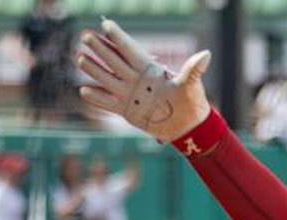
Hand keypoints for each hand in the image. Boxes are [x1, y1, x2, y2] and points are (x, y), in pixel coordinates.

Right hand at [77, 18, 211, 141]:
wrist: (189, 126)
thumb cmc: (192, 102)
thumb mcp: (191, 84)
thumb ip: (193, 69)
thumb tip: (206, 55)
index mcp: (150, 69)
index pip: (131, 50)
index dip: (119, 38)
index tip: (107, 25)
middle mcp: (137, 80)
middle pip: (115, 61)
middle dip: (101, 49)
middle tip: (86, 36)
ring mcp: (131, 95)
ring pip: (108, 79)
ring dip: (94, 69)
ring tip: (80, 58)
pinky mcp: (128, 111)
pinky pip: (109, 103)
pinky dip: (98, 98)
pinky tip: (84, 90)